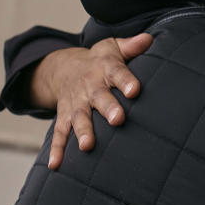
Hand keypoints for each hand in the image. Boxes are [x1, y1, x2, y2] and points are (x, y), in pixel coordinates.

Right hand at [32, 33, 153, 168]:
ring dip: (82, 132)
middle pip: (99, 98)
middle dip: (108, 108)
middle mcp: (89, 87)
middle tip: (118, 120)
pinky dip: (56, 149)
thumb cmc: (99, 60)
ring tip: (87, 146)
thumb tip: (149, 39)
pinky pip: (59, 133)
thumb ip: (131, 46)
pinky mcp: (64, 116)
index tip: (135, 90)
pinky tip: (55, 165)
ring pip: (79, 118)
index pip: (117, 73)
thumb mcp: (112, 47)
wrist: (64, 67)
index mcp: (105, 69)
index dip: (126, 81)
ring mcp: (75, 103)